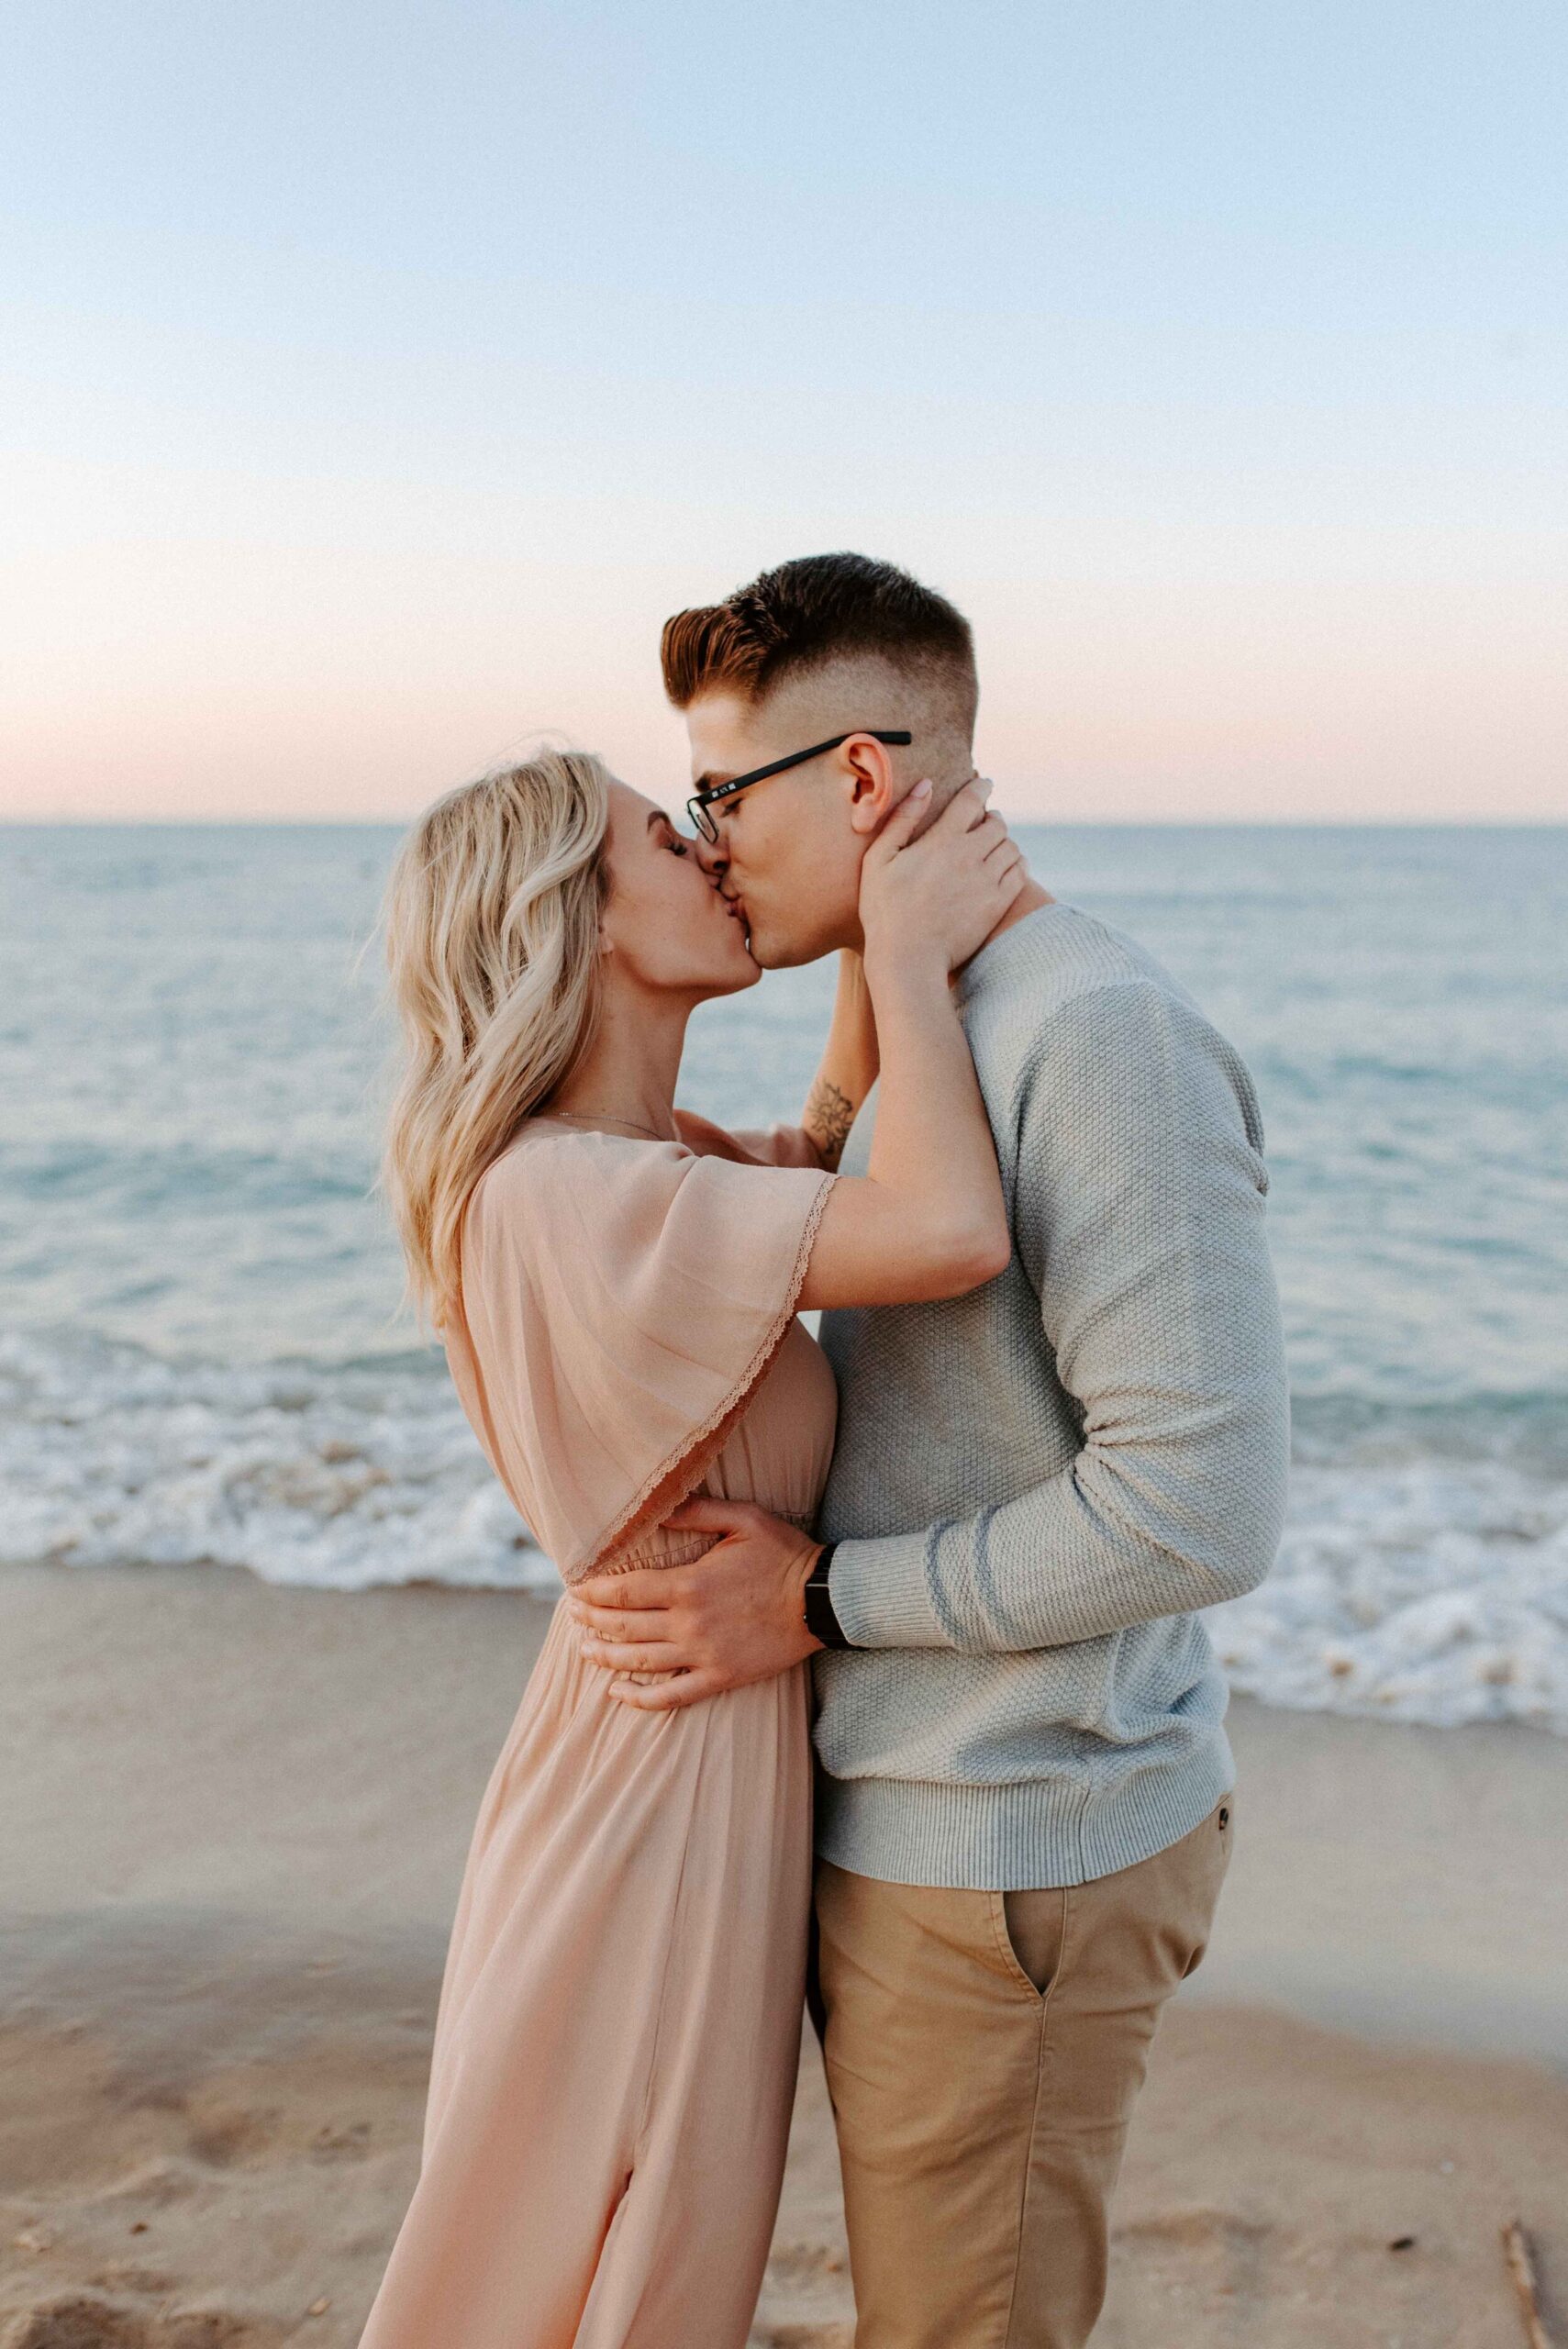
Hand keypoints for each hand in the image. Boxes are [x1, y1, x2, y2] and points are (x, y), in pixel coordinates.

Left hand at [564, 1499, 822, 1710]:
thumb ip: (698, 1512)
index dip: (594, 1592)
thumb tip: (658, 1509)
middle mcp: (689, 1623)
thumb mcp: (744, 1519)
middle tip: (571, 1615)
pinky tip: (618, 1694)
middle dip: (591, 1620)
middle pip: (624, 1626)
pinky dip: (641, 1699)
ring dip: (606, 1657)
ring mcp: (703, 1654)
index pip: (625, 1591)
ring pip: (640, 1661)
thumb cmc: (784, 1555)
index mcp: (689, 1584)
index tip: (575, 1589)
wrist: (822, 1600)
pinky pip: (673, 1695)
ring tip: (583, 1649)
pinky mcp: (720, 1677)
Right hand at [859, 778, 1025, 976]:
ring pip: (1011, 847)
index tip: (984, 783)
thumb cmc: (884, 910)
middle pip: (997, 823)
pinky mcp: (997, 904)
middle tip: (984, 823)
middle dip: (992, 818)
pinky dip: (1016, 864)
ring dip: (1003, 842)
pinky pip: (1020, 872)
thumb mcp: (879, 860)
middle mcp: (969, 856)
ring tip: (992, 848)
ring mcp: (987, 881)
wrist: (908, 957)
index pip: (972, 800)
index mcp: (941, 840)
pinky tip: (1005, 868)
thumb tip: (926, 785)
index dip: (981, 787)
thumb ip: (902, 819)